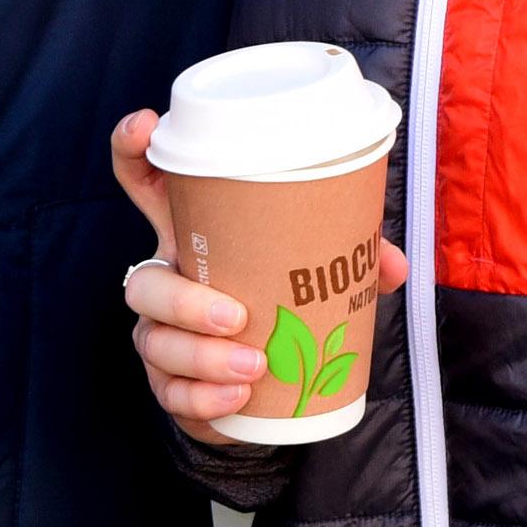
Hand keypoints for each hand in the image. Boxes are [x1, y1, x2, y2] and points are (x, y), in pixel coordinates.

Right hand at [109, 110, 402, 441]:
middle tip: (237, 315)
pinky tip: (237, 399)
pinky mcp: (168, 386)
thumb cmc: (284, 307)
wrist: (270, 393)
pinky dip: (203, 398)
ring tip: (253, 365)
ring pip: (154, 341)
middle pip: (142, 283)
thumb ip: (351, 260)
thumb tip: (394, 264)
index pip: (144, 182)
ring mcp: (160, 336)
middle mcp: (165, 283)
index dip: (132, 148)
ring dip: (201, 356)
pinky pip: (169, 393)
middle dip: (182, 301)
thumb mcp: (315, 273)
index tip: (144, 127)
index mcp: (194, 237)